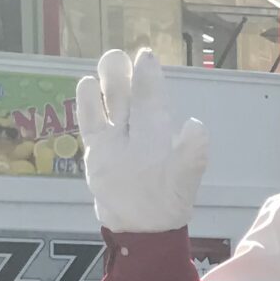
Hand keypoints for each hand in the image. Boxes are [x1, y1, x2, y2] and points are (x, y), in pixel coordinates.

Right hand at [76, 48, 209, 233]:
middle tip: (118, 54)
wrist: (142, 226)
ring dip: (107, 83)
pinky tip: (84, 85)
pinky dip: (87, 105)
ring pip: (110, 104)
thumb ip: (191, 151)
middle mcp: (138, 130)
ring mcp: (115, 139)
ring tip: (106, 60)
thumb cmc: (169, 199)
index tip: (146, 55)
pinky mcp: (97, 151)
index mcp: (160, 132)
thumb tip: (195, 124)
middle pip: (129, 95)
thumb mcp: (185, 176)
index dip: (150, 78)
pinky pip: (90, 122)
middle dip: (125, 74)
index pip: (154, 98)